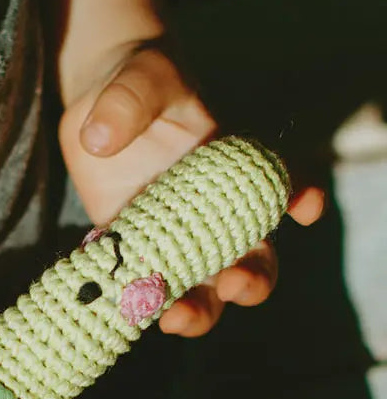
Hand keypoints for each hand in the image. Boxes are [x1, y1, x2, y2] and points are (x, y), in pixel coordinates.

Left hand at [58, 42, 323, 337]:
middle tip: (233, 282)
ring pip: (198, 284)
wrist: (98, 100)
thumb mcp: (136, 80)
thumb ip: (127, 104)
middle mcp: (211, 209)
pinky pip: (137, 280)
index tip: (301, 207)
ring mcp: (170, 231)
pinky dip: (133, 299)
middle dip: (251, 279)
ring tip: (175, 318)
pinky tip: (123, 309)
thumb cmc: (135, 83)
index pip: (280, 185)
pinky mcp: (128, 241)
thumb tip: (99, 139)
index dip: (299, 197)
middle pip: (251, 258)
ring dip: (197, 308)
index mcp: (232, 167)